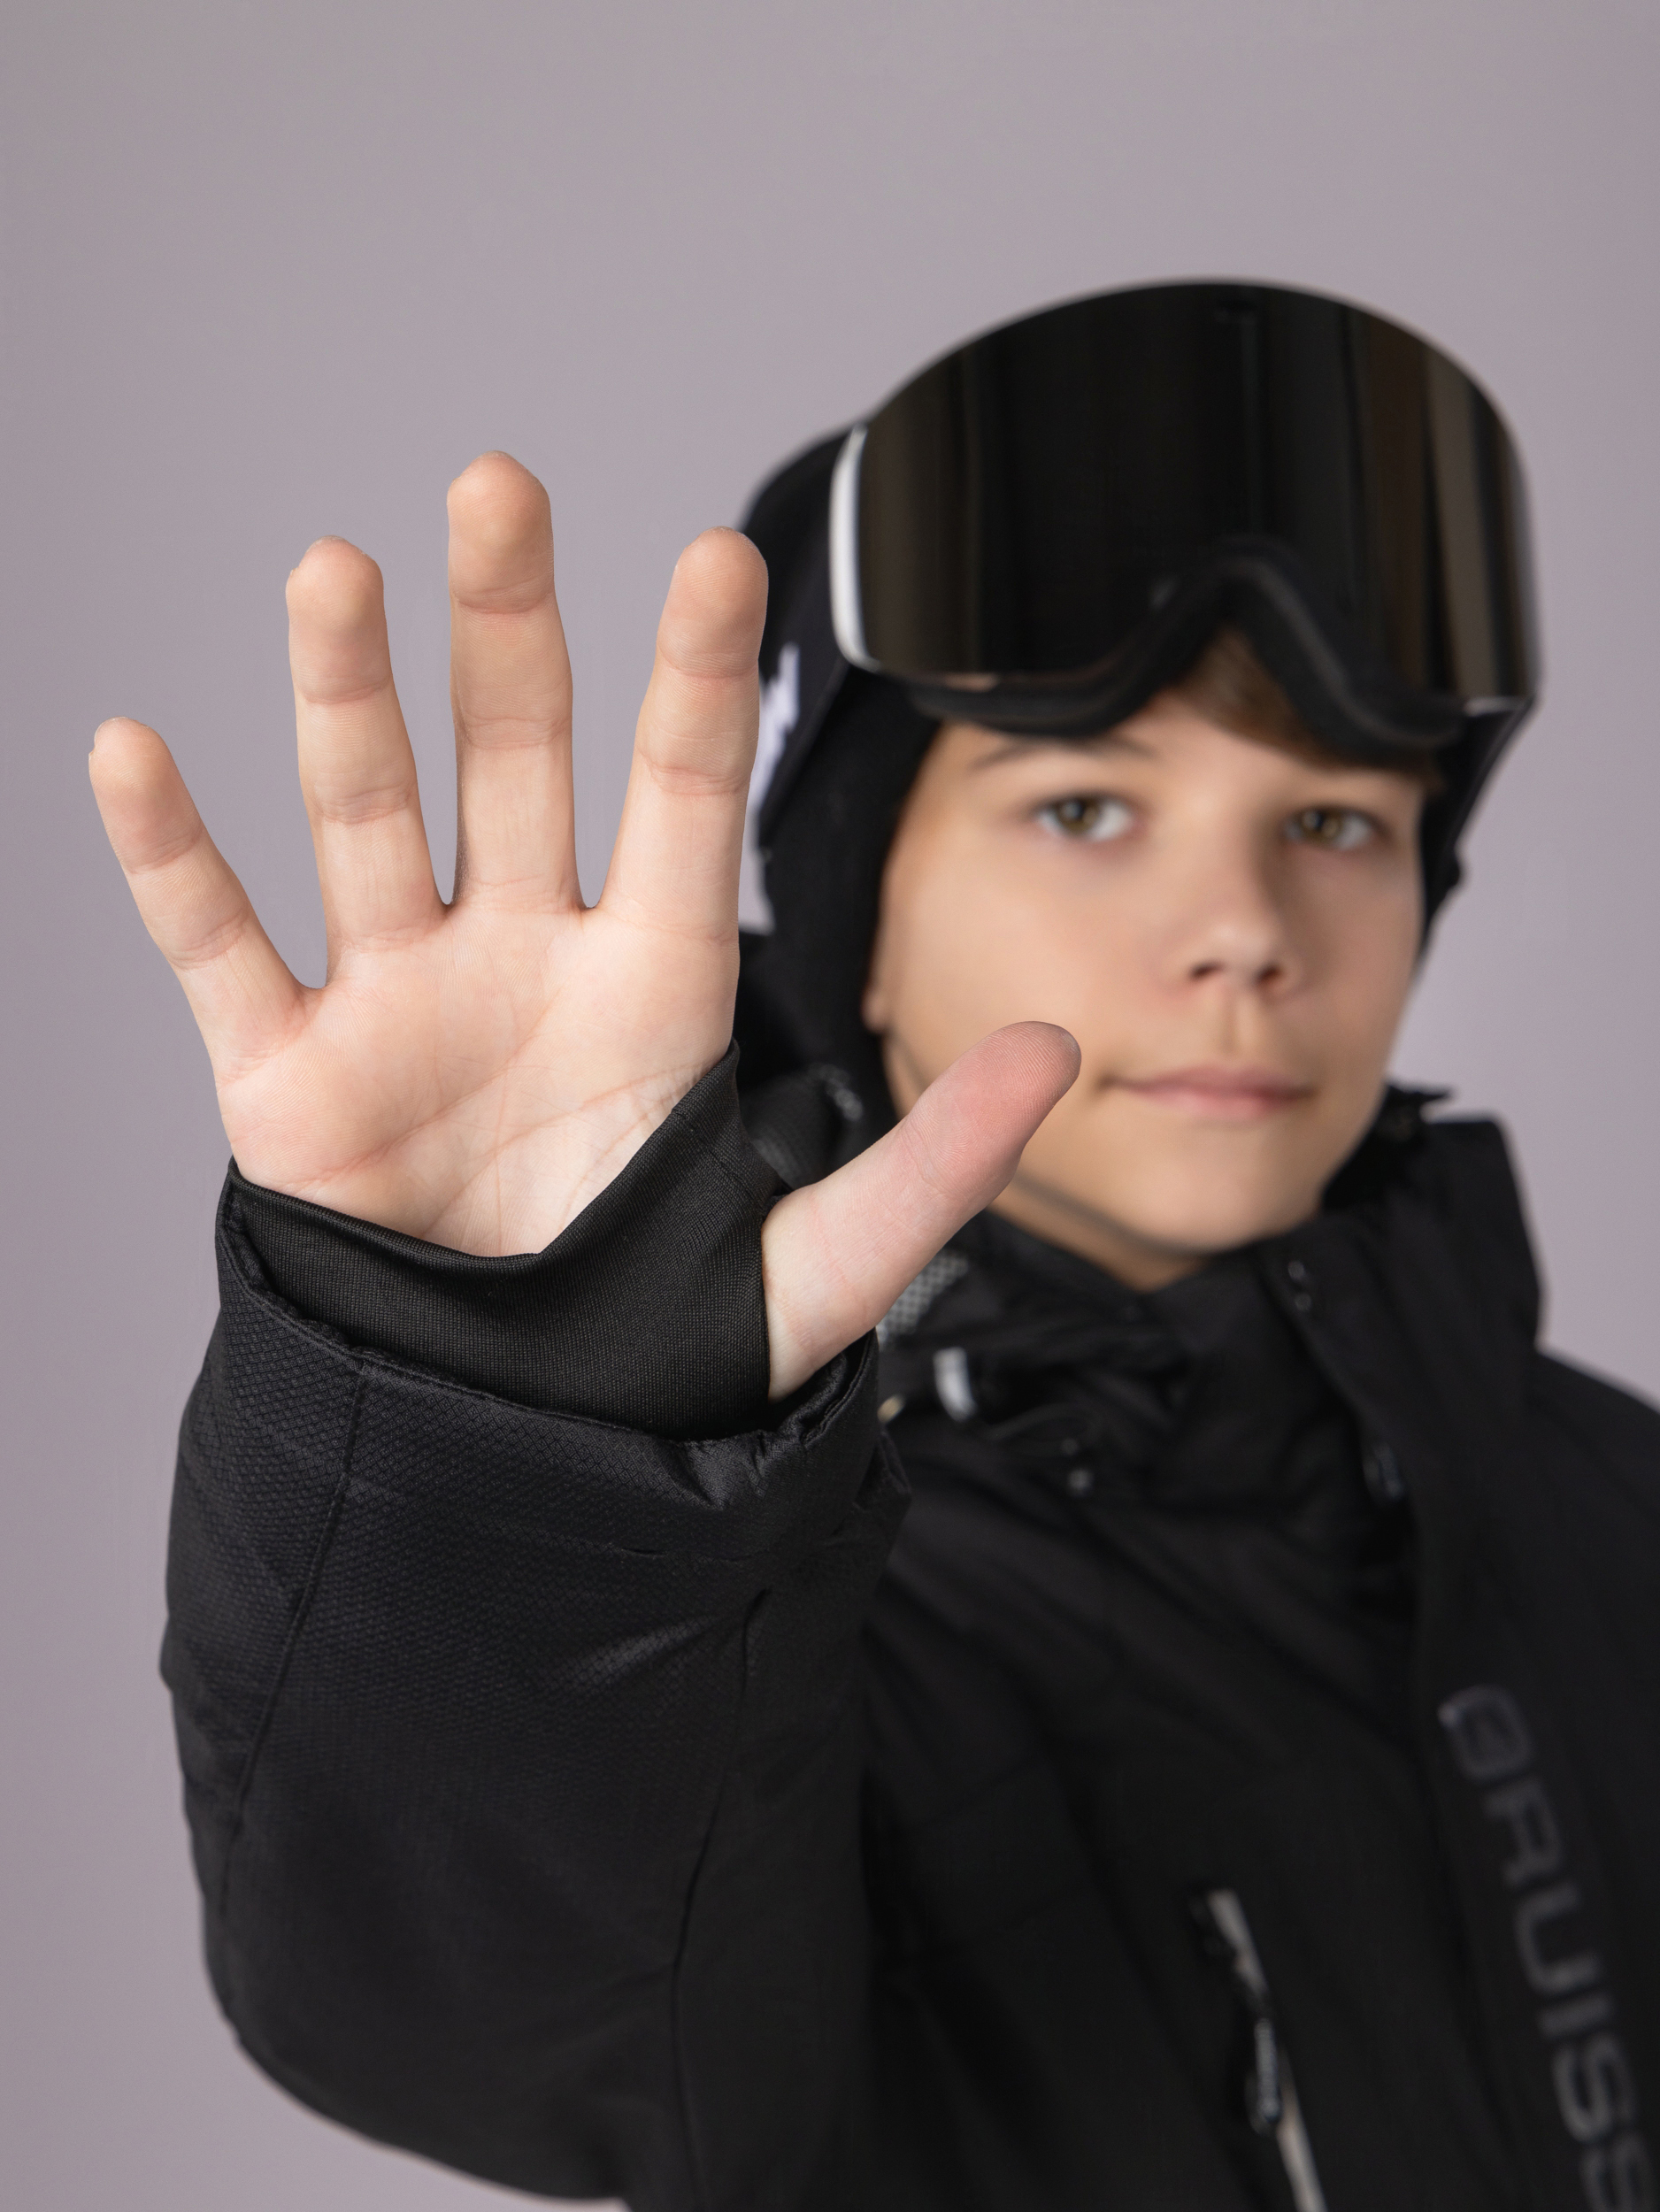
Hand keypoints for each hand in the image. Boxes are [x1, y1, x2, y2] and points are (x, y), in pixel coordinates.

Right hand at [91, 453, 1077, 1396]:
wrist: (514, 1441)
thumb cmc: (658, 1351)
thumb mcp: (818, 1267)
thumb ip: (934, 1162)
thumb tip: (1058, 1051)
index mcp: (654, 984)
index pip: (678, 798)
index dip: (693, 681)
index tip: (719, 556)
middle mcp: (525, 959)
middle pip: (513, 759)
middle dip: (505, 627)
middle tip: (499, 485)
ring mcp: (401, 1003)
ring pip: (365, 815)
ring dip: (344, 693)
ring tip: (334, 567)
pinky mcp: (291, 1073)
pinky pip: (216, 943)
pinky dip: (169, 855)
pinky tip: (132, 750)